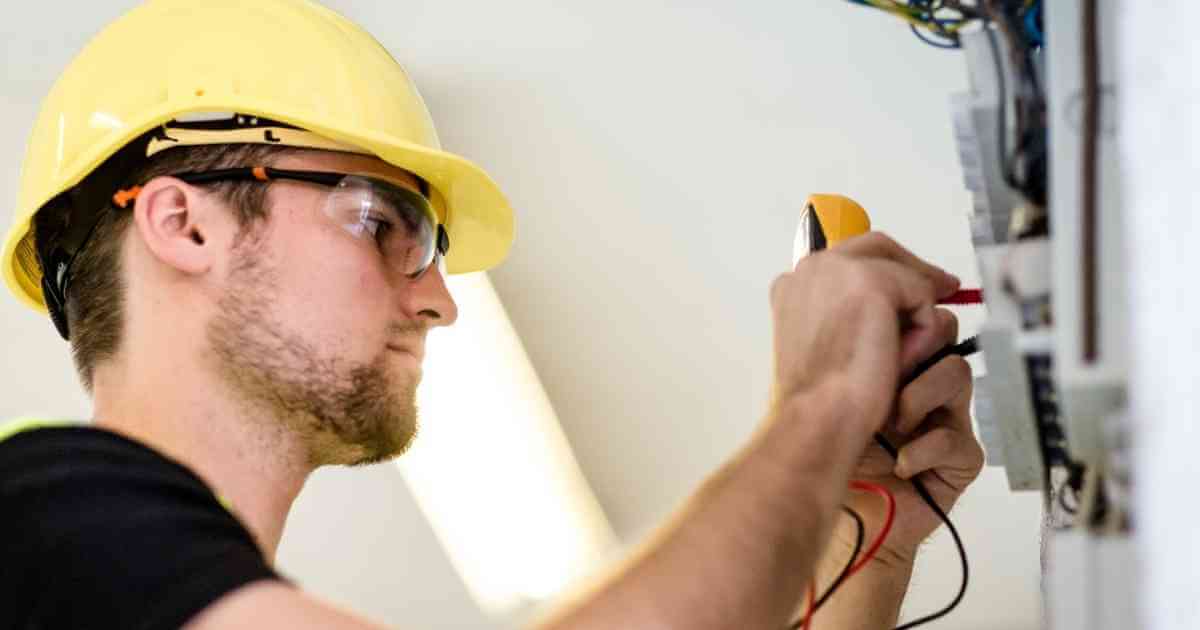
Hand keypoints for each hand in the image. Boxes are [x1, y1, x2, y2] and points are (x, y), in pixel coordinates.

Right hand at [769, 232, 960, 439]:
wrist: (819, 417)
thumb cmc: (819, 399)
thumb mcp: (825, 345)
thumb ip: (842, 314)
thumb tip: (886, 305)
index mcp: (793, 284)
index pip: (848, 259)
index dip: (885, 270)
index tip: (912, 287)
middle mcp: (812, 267)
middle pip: (877, 248)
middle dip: (914, 269)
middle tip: (946, 288)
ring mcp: (840, 269)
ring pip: (902, 272)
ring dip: (915, 308)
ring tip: (907, 354)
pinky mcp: (872, 281)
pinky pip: (922, 293)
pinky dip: (923, 327)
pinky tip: (903, 358)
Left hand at [836, 306, 984, 567]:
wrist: (826, 500)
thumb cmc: (827, 436)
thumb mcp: (830, 357)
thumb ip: (857, 314)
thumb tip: (882, 280)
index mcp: (887, 352)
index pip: (918, 304)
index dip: (914, 300)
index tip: (910, 302)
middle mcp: (917, 378)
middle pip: (944, 330)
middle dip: (912, 346)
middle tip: (884, 371)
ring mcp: (941, 416)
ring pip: (956, 374)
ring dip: (915, 397)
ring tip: (888, 423)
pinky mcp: (957, 458)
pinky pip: (955, 437)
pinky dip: (920, 449)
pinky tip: (897, 460)